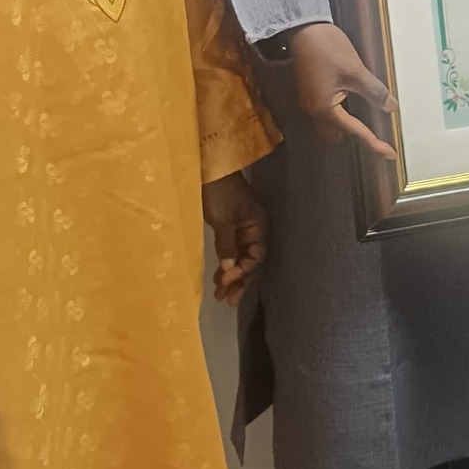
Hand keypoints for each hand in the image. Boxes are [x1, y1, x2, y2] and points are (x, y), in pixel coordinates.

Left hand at [203, 171, 268, 305]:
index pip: (257, 257)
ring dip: (232, 276)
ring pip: (241, 258)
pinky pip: (232, 250)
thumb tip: (231, 269)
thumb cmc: (219, 191)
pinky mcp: (230, 226)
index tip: (226, 282)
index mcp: (260, 226)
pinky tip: (218, 276)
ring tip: (221, 294)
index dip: (244, 272)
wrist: (209, 167)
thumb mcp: (223, 220)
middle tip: (228, 301)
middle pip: (252, 261)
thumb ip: (228, 246)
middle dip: (241, 281)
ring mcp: (243, 228)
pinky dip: (226, 264)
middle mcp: (255, 229)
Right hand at [288, 23, 397, 158]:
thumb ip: (374, 92)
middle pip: (336, 134)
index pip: (354, 131)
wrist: (302, 28)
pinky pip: (326, 111)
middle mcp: (313, 110)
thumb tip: (391, 107)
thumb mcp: (356, 71)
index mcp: (324, 108)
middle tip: (377, 131)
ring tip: (367, 115)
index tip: (390, 153)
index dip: (374, 143)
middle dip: (355, 135)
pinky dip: (340, 112)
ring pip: (330, 124)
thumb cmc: (328, 48)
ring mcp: (309, 101)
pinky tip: (352, 99)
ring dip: (347, 124)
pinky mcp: (309, 91)